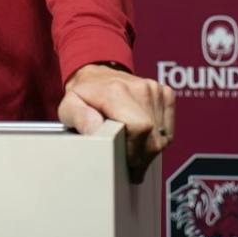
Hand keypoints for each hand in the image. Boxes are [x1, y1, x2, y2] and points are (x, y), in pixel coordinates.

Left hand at [59, 63, 174, 183]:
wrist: (97, 74)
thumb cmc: (84, 95)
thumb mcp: (69, 107)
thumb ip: (80, 119)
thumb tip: (96, 131)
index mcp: (116, 92)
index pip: (140, 128)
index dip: (134, 151)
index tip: (124, 162)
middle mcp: (140, 88)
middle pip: (153, 138)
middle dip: (141, 157)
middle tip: (126, 162)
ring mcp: (154, 90)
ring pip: (162, 137)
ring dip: (148, 150)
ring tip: (131, 148)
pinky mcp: (165, 93)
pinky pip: (168, 128)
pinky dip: (157, 138)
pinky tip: (142, 136)